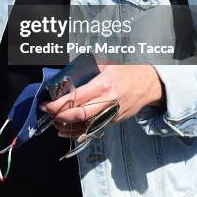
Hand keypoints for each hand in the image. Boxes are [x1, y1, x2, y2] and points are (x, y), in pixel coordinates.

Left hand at [41, 64, 164, 137]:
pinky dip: (77, 132)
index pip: (77, 98)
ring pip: (85, 126)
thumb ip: (87, 68)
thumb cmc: (126, 71)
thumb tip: (67, 72)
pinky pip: (93, 129)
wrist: (149, 84)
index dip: (59, 104)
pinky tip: (65, 130)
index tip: (46, 104)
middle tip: (46, 113)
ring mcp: (111, 114)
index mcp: (103, 85)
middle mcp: (107, 101)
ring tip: (53, 122)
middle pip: (79, 115)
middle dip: (59, 116)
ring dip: (66, 126)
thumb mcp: (106, 64)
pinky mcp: (114, 121)